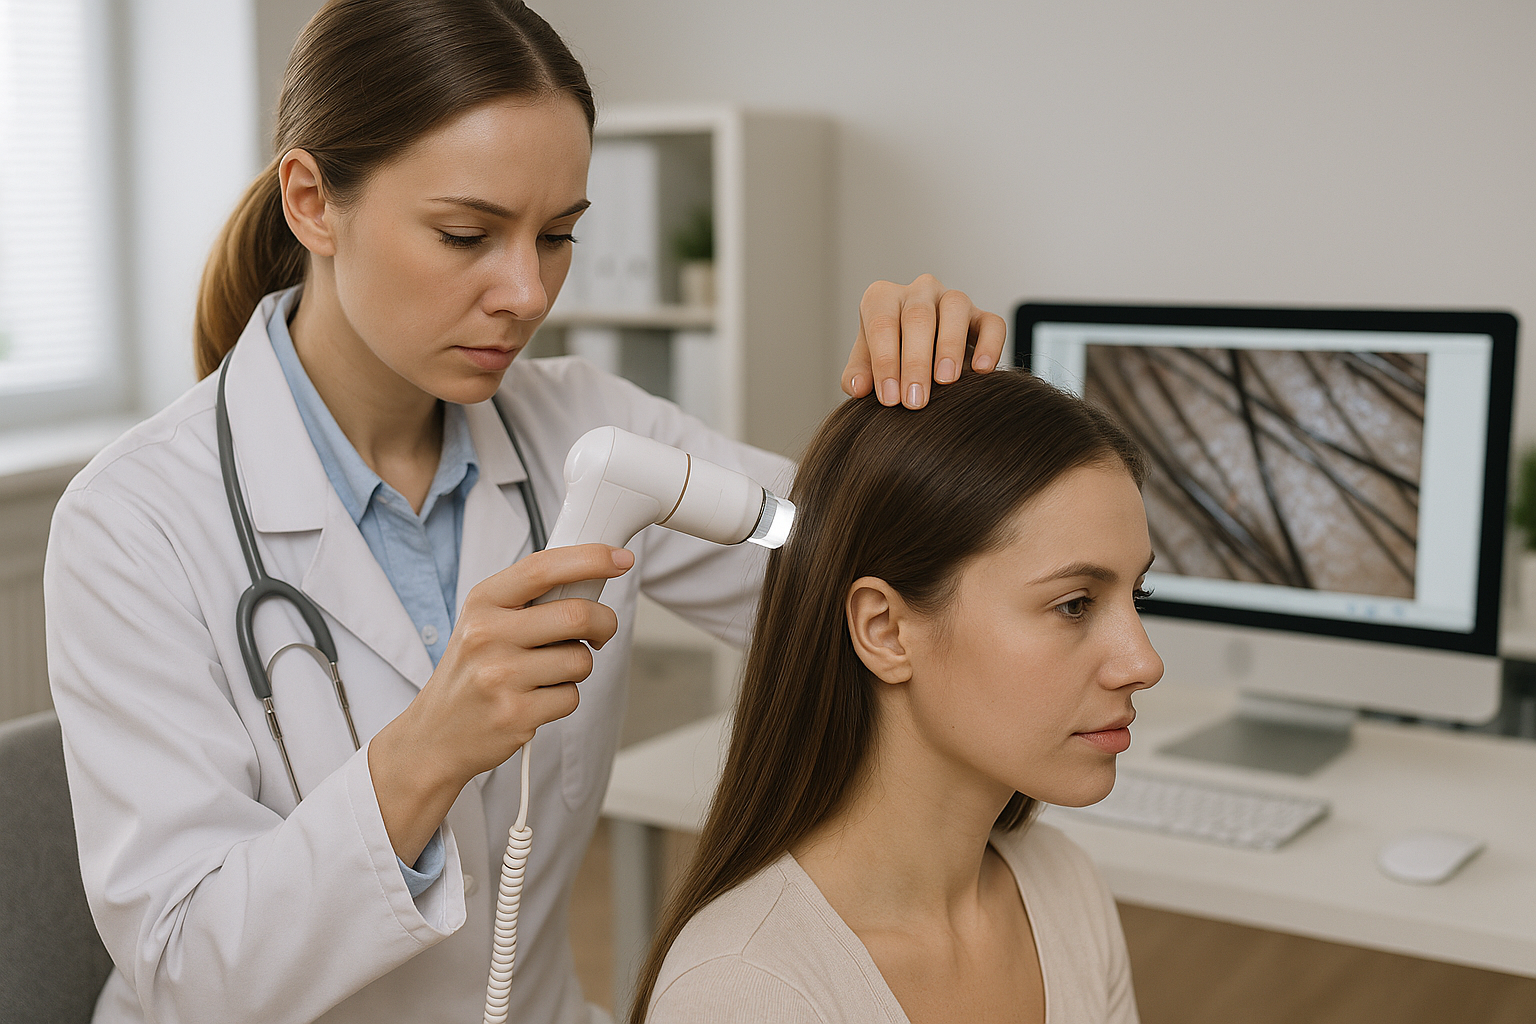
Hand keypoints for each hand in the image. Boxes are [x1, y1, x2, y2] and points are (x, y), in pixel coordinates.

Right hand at [368, 543, 631, 862]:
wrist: (436, 734)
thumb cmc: (472, 672)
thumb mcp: (485, 622)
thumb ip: (531, 599)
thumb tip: (593, 578)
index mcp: (483, 603)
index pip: (543, 568)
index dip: (590, 558)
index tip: (620, 559)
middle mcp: (487, 635)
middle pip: (577, 615)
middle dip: (603, 623)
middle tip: (600, 631)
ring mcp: (500, 677)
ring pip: (580, 660)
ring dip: (578, 667)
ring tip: (547, 673)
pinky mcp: (516, 714)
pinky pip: (572, 697)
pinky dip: (564, 698)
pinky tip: (536, 699)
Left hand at [841, 274, 1006, 408]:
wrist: (918, 357)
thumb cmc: (888, 357)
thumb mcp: (867, 365)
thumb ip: (858, 374)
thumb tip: (857, 387)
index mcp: (882, 298)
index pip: (882, 324)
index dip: (885, 361)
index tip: (888, 398)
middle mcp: (918, 290)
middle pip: (917, 317)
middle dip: (915, 362)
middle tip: (914, 400)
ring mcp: (952, 299)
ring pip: (955, 308)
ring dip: (950, 346)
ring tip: (946, 380)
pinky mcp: (982, 316)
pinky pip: (992, 323)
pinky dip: (989, 345)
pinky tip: (982, 371)